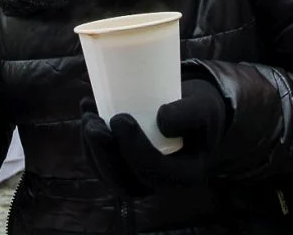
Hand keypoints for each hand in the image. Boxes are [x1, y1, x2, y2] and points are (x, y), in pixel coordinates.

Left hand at [80, 78, 227, 195]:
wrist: (192, 112)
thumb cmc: (199, 109)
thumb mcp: (203, 107)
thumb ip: (189, 113)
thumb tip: (162, 120)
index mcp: (184, 175)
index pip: (154, 172)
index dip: (133, 150)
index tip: (120, 118)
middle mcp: (162, 185)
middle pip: (126, 183)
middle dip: (103, 155)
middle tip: (93, 123)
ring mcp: (142, 181)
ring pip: (110, 178)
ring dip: (92, 151)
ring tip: (88, 116)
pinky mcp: (126, 171)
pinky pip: (102, 168)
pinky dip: (89, 145)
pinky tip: (88, 113)